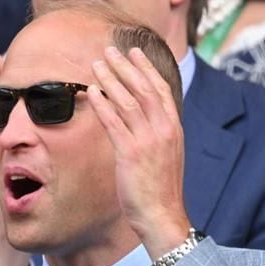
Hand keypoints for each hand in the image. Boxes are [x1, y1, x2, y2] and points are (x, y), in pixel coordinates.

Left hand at [88, 46, 190, 257]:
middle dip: (126, 66)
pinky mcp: (130, 153)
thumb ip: (155, 135)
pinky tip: (91, 92)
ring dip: (110, 79)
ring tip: (96, 64)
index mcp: (173, 128)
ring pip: (127, 101)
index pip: (160, 89)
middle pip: (143, 88)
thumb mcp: (163, 156)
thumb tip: (142, 121)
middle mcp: (164, 129)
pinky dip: (102, 104)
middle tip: (110, 49)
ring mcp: (148, 140)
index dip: (146, 68)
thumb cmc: (159, 190)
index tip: (134, 53)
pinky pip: (113, 122)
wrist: (162, 215)